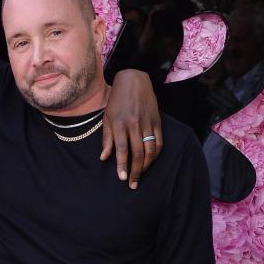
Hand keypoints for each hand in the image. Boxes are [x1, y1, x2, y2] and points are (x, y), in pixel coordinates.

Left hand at [101, 69, 162, 188]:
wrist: (134, 79)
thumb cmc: (117, 100)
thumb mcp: (107, 117)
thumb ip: (107, 139)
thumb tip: (104, 158)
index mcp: (120, 123)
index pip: (122, 149)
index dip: (123, 165)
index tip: (123, 179)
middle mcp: (135, 124)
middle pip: (137, 153)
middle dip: (135, 171)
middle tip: (133, 184)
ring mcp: (148, 122)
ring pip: (150, 149)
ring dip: (146, 165)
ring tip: (141, 175)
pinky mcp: (157, 121)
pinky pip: (159, 142)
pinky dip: (156, 154)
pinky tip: (150, 161)